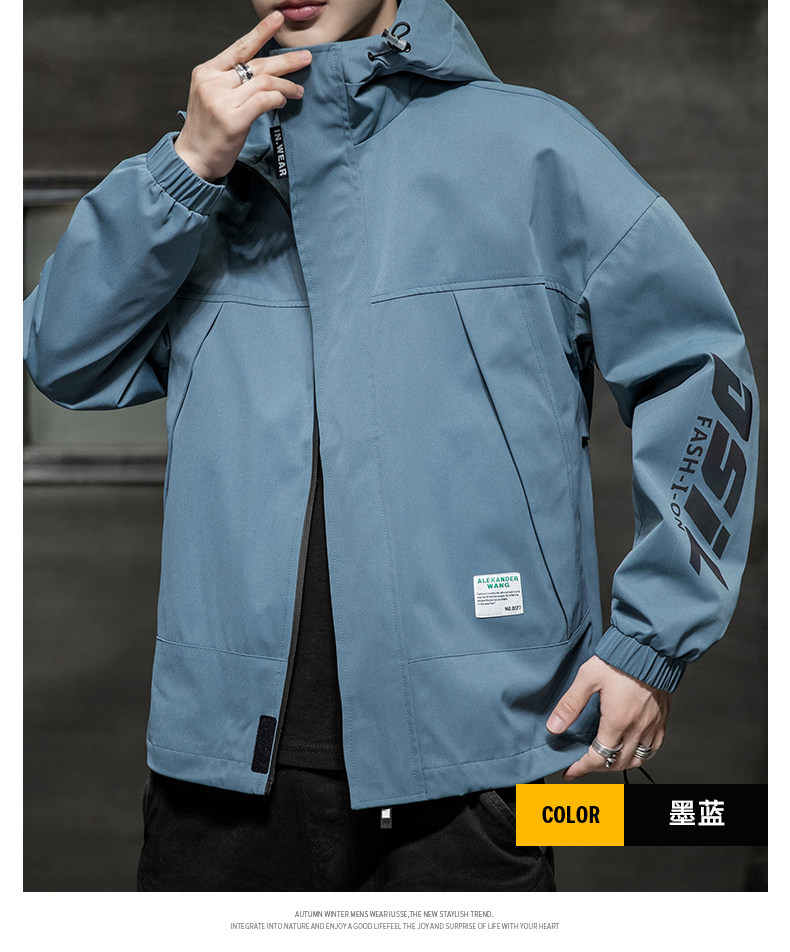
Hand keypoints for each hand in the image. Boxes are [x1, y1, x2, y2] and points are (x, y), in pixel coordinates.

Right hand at [174, 11, 310, 181]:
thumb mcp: (213, 98)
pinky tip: (284, 102)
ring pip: (264, 82)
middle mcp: (212, 82)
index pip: (239, 47)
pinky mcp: (232, 119)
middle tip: (306, 58)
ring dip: (286, 86)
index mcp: (206, 72)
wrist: (193, 160)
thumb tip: (265, 73)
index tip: (278, 19)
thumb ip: (232, 82)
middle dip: (285, 61)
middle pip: (256, 64)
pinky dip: (278, 99)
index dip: (261, 32)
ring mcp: (221, 100)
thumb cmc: (208, 132)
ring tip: (298, 91)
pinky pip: (264, 100)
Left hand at [546, 655, 670, 778]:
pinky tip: (630, 749)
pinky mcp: (661, 719)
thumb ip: (570, 704)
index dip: (582, 767)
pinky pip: (653, 748)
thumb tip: (554, 726)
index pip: (599, 757)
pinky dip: (640, 755)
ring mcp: (651, 726)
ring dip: (619, 764)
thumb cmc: (621, 660)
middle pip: (617, 762)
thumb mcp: (588, 678)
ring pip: (637, 760)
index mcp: (618, 721)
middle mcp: (637, 728)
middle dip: (597, 767)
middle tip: (583, 764)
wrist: (650, 648)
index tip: (571, 771)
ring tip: (604, 760)